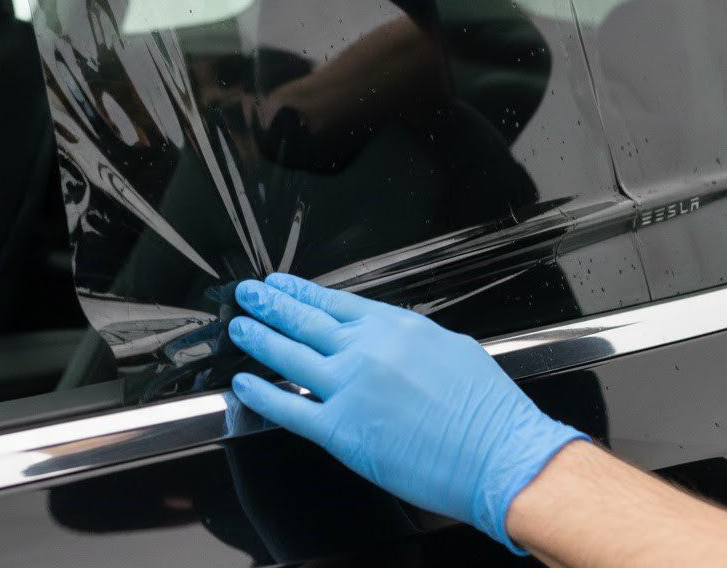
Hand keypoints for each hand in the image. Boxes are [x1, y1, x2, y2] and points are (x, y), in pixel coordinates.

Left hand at [228, 273, 586, 552]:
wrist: (500, 455)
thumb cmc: (486, 409)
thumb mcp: (449, 348)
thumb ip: (407, 339)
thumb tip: (384, 337)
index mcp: (394, 327)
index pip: (332, 301)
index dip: (299, 291)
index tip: (279, 284)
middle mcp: (366, 351)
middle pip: (303, 320)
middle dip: (269, 304)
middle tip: (246, 293)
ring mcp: (350, 388)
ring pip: (289, 355)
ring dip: (258, 338)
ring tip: (239, 326)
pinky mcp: (342, 430)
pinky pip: (290, 407)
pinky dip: (262, 394)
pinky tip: (244, 385)